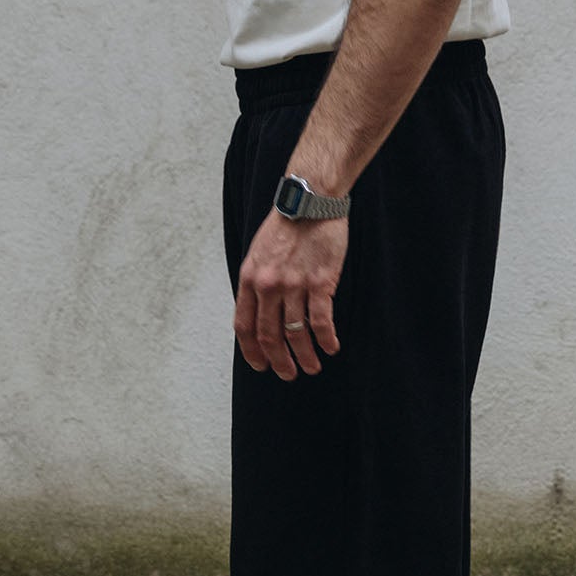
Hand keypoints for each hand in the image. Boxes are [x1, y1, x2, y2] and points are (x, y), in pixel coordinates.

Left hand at [234, 209, 346, 379]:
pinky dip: (326, 339)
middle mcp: (268, 286)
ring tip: (312, 367)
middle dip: (279, 361)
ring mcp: (294, 285)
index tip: (261, 366)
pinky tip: (331, 347)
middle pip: (269, 336)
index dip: (252, 352)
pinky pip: (321, 321)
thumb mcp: (259, 253)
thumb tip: (259, 313)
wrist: (310, 200)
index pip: (244, 326)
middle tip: (288, 374)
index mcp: (250, 279)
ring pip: (296, 334)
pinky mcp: (319, 282)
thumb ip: (257, 283)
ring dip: (305, 356)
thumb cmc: (287, 226)